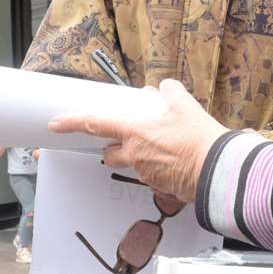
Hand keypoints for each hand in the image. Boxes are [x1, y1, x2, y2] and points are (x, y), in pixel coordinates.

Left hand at [48, 80, 225, 203]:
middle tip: (128, 138)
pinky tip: (174, 160)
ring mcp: (146, 173)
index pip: (95, 125)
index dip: (72, 123)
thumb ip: (170, 93)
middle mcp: (134, 155)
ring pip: (131, 164)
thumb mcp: (186, 105)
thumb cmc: (199, 138)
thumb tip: (164, 87)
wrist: (217, 170)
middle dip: (113, 147)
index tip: (55, 123)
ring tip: (160, 148)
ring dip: (137, 156)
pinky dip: (157, 167)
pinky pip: (150, 175)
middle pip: (110, 153)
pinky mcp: (159, 186)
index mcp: (135, 132)